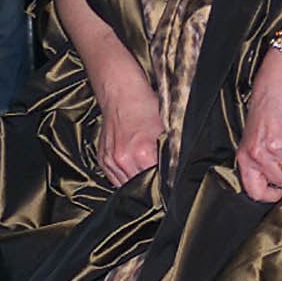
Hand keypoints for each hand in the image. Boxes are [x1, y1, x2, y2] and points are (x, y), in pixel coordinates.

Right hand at [96, 64, 162, 186]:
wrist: (122, 94)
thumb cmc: (145, 107)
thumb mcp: (167, 128)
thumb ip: (172, 152)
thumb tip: (179, 171)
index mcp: (142, 152)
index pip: (158, 180)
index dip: (166, 181)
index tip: (170, 180)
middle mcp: (123, 159)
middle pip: (142, 186)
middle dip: (151, 183)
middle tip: (158, 176)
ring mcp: (110, 160)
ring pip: (127, 185)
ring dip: (136, 182)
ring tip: (144, 170)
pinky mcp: (102, 160)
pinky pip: (115, 180)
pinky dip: (125, 177)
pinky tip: (133, 168)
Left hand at [236, 49, 281, 203]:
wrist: (280, 83)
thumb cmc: (269, 108)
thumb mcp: (256, 137)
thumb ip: (261, 159)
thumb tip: (277, 183)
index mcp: (245, 155)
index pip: (255, 191)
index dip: (270, 195)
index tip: (279, 190)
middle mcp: (257, 155)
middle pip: (280, 184)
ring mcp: (274, 150)